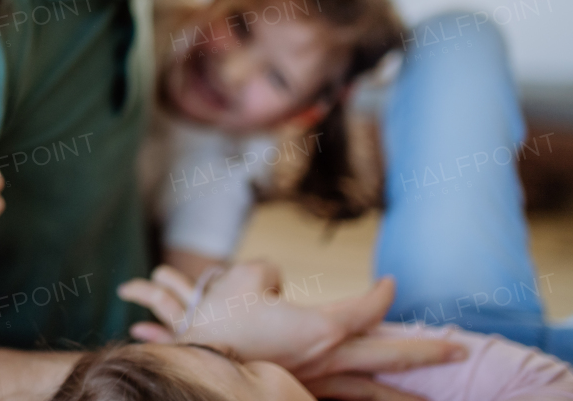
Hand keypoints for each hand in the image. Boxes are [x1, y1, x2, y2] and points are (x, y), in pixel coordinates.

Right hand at [118, 262, 463, 374]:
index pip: (367, 309)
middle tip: (461, 349)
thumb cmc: (220, 319)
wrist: (198, 361)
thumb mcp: (247, 278)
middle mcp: (326, 358)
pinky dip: (364, 400)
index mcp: (320, 326)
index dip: (383, 295)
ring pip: (371, 390)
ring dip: (404, 393)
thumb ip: (271, 271)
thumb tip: (278, 281)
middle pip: (388, 355)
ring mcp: (314, 380)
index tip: (391, 284)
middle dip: (427, 353)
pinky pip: (343, 397)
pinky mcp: (299, 390)